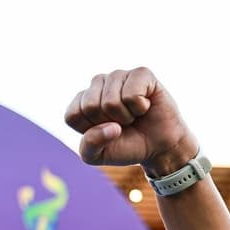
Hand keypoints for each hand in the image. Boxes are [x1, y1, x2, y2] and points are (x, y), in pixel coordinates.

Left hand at [64, 67, 198, 176]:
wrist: (157, 146)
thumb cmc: (125, 146)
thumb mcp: (98, 155)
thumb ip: (90, 145)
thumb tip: (110, 127)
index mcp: (81, 102)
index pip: (72, 115)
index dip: (90, 131)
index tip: (104, 132)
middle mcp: (97, 85)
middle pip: (90, 106)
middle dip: (108, 123)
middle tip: (121, 124)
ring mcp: (118, 76)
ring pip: (110, 101)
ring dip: (125, 116)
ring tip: (132, 115)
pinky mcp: (141, 73)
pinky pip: (132, 93)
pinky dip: (140, 107)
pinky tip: (144, 106)